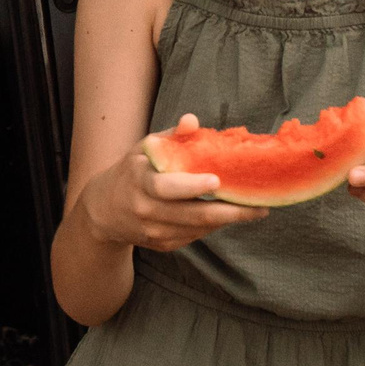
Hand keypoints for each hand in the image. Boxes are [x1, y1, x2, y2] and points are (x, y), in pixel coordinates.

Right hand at [79, 115, 268, 253]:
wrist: (104, 211)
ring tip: (254, 208)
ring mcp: (154, 231)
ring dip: (228, 219)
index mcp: (140, 182)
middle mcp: (146, 210)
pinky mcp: (163, 245)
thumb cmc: (132, 172)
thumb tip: (192, 120)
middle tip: (260, 206)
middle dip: (230, 212)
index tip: (217, 180)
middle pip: (192, 215)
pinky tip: (227, 214)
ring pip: (199, 228)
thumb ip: (171, 136)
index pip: (166, 187)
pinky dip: (214, 225)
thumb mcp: (144, 149)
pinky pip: (195, 236)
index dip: (191, 186)